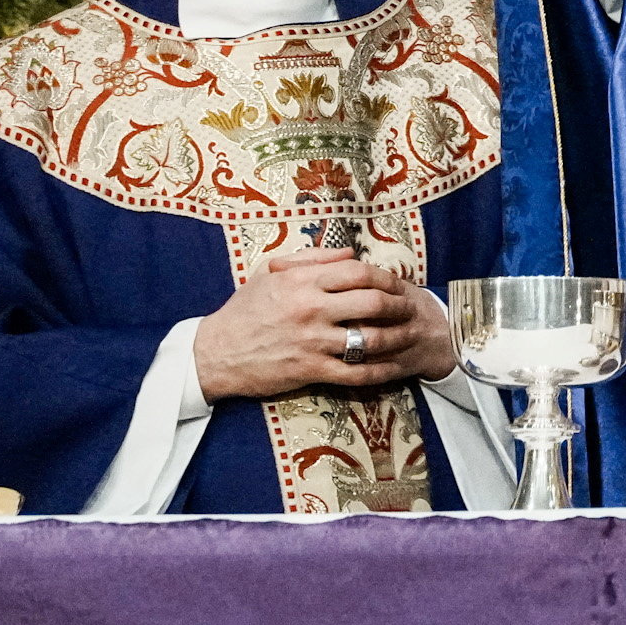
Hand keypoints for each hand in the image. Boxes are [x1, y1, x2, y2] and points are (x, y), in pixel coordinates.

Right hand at [191, 251, 457, 402]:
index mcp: (303, 281)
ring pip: (369, 338)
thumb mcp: (271, 271)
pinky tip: (393, 368)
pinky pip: (355, 372)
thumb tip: (350, 252)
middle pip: (371, 302)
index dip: (384, 276)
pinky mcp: (311, 371)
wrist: (216, 353)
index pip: (357, 272)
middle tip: (409, 307)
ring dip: (396, 336)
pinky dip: (380, 370)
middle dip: (398, 304)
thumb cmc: (244, 308)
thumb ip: (312, 258)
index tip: (396, 281)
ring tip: (409, 334)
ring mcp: (313, 342)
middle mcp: (312, 309)